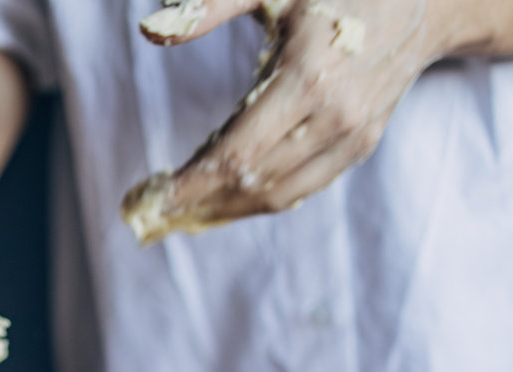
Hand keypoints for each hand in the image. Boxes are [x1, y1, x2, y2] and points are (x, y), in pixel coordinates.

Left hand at [132, 0, 445, 235]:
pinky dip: (263, 199)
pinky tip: (230, 198)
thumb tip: (150, 31)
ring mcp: (352, 134)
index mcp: (306, 77)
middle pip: (253, 181)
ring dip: (229, 208)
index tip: (158, 194)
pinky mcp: (362, 144)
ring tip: (190, 209)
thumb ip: (210, 6)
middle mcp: (333, 115)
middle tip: (160, 207)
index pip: (237, 153)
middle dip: (202, 199)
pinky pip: (304, 188)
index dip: (194, 181)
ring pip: (279, 194)